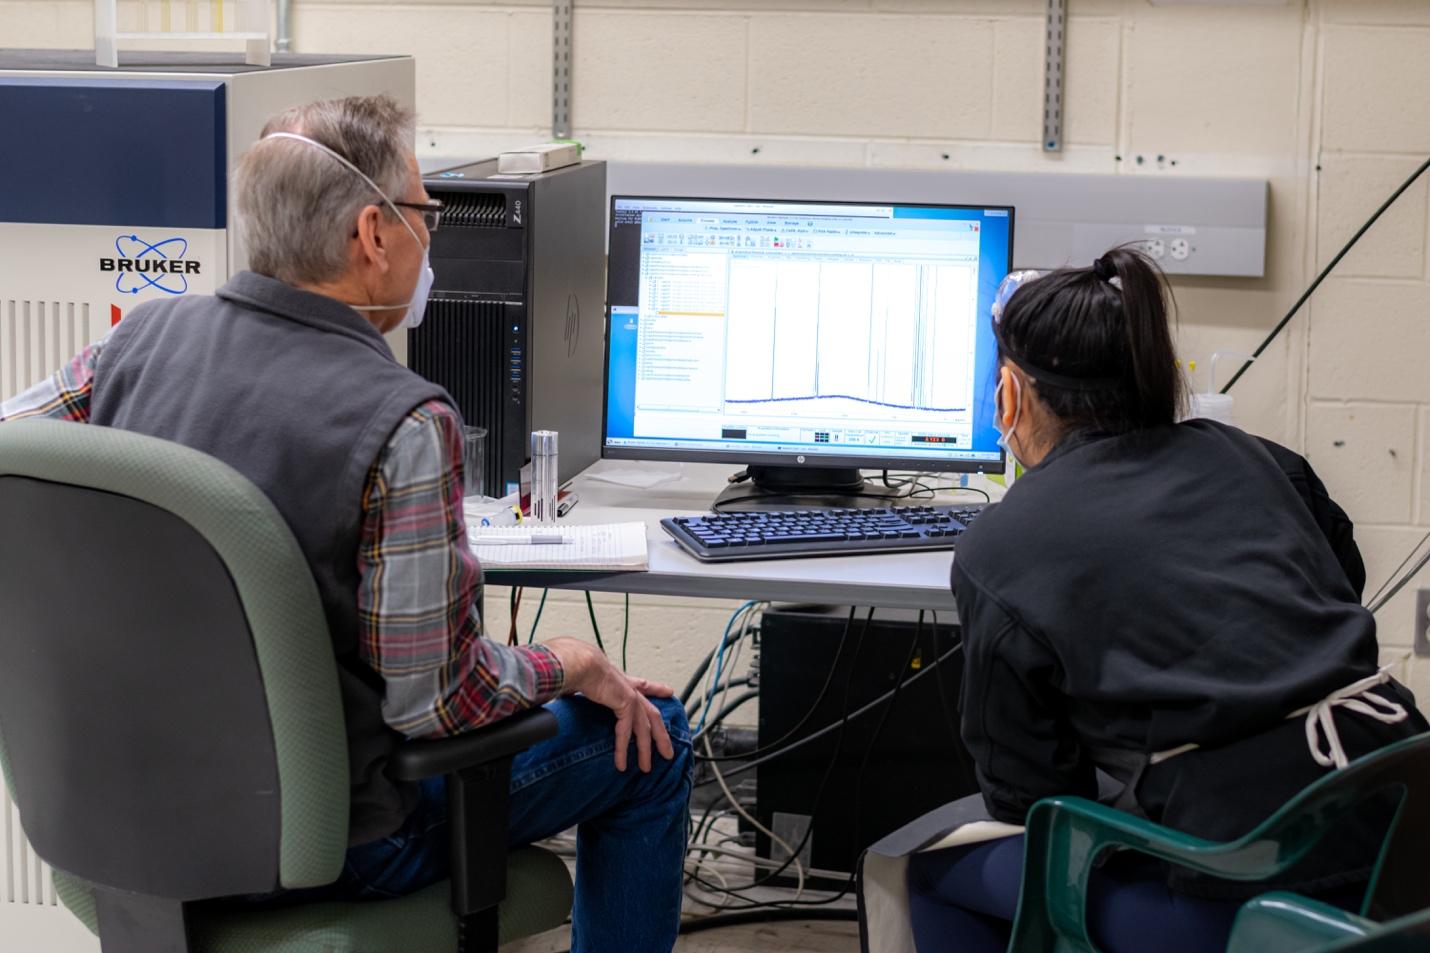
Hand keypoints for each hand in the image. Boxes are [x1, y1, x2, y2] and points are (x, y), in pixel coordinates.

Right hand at [544, 636, 675, 772]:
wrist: (578, 662)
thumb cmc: (575, 667)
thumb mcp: (580, 679)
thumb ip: (579, 689)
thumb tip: (565, 693)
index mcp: (620, 680)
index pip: (643, 685)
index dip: (656, 689)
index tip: (668, 692)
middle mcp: (628, 688)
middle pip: (652, 714)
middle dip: (661, 735)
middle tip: (667, 751)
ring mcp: (630, 696)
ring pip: (644, 728)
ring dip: (645, 750)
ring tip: (645, 767)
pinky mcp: (626, 704)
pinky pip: (626, 732)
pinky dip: (622, 749)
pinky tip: (621, 762)